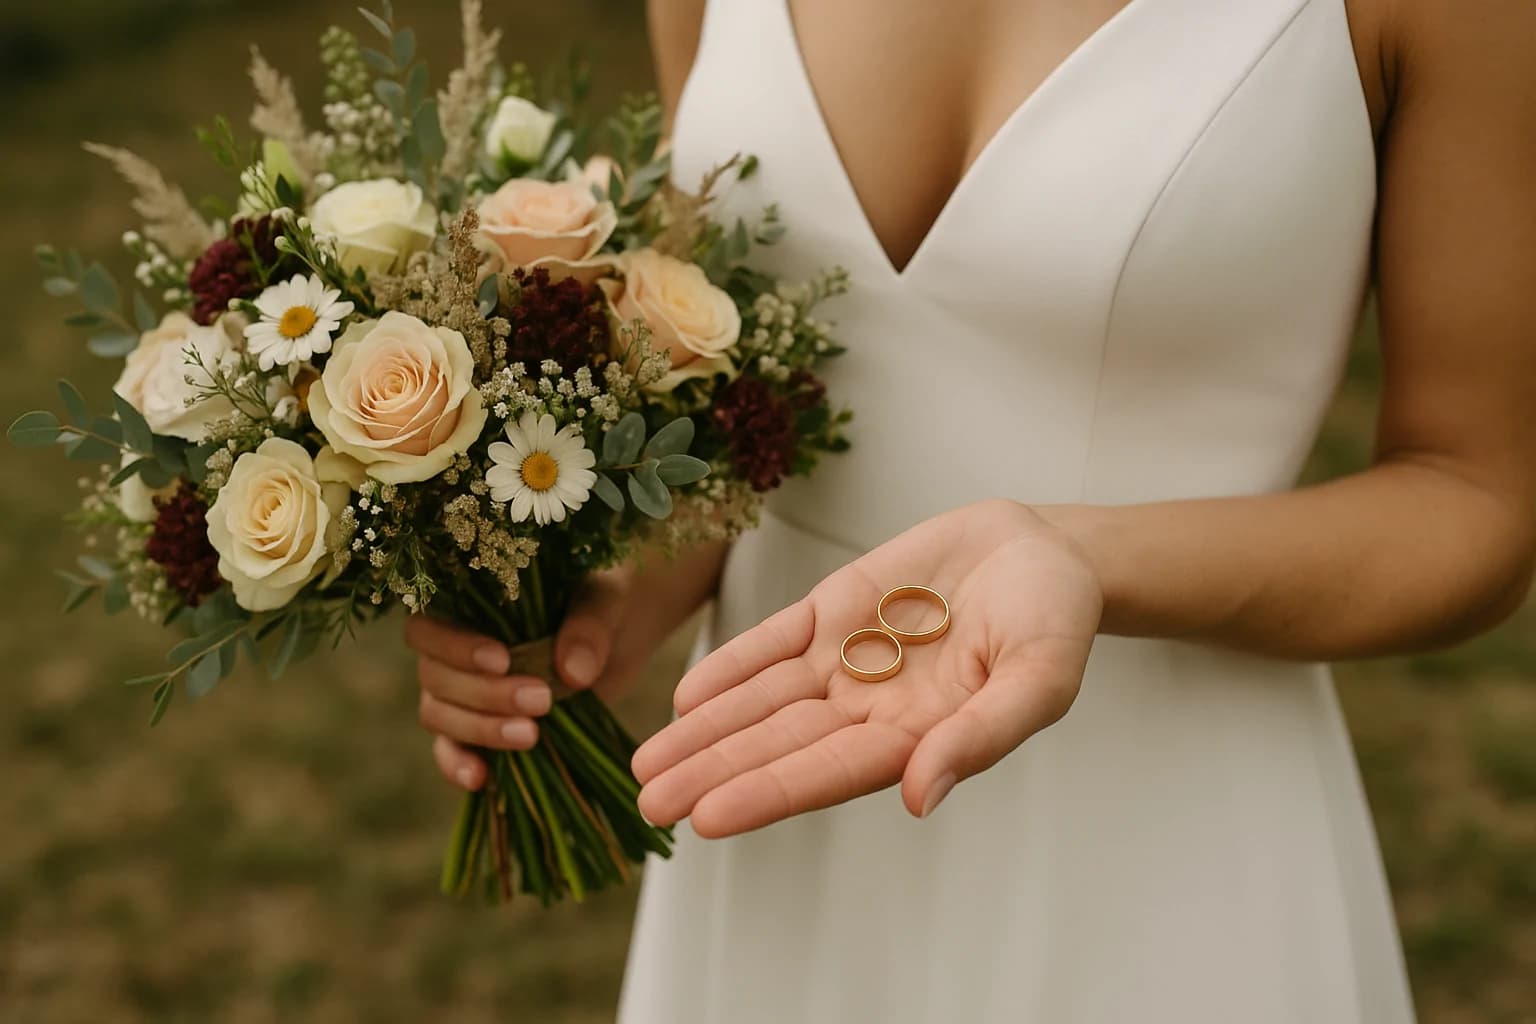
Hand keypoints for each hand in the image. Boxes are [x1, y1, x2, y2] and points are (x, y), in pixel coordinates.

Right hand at [406, 565, 644, 791]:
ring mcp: (463, 693)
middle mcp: (452, 652)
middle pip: (435, 679)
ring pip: (439, 715)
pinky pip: (450, 751)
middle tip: (540, 700)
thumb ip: (588, 628)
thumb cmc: (603, 603)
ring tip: (532, 734)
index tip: (502, 661)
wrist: (621, 634)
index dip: (455, 648)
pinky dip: (458, 765)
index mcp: (465, 607)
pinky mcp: (482, 728)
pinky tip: (482, 777)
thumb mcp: (606, 603)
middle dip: (484, 694)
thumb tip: (573, 672)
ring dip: (481, 729)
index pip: (427, 628)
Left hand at [631, 500, 1102, 836]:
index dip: (765, 793)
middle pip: (777, 745)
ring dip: (705, 729)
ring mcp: (847, 658)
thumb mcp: (1041, 678)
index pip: (826, 772)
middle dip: (712, 772)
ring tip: (646, 761)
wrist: (1046, 550)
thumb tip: (923, 797)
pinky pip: (773, 641)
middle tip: (646, 803)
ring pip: (762, 700)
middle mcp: (870, 707)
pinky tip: (686, 696)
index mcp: (916, 737)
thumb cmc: (1055, 621)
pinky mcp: (835, 610)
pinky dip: (730, 665)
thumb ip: (981, 736)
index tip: (704, 816)